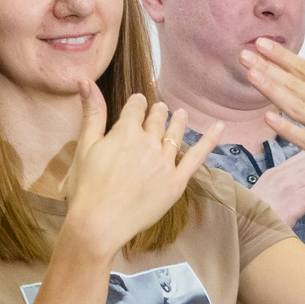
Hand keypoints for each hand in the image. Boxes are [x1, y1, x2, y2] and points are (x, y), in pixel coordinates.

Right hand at [62, 87, 221, 256]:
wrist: (99, 223)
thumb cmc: (86, 187)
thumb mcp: (85, 146)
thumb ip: (92, 112)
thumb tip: (85, 80)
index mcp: (126, 131)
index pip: (135, 108)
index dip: (136, 104)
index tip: (138, 102)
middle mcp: (149, 142)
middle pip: (157, 120)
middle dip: (157, 112)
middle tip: (160, 109)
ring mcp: (165, 162)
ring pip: (175, 134)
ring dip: (178, 121)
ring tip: (181, 114)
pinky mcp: (176, 182)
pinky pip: (197, 157)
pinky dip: (209, 140)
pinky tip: (219, 127)